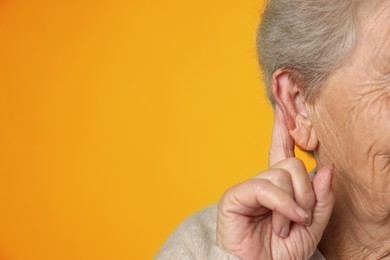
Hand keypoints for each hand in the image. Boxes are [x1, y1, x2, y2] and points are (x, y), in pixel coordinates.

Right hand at [216, 107, 334, 259]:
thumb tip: (327, 168)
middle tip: (300, 218)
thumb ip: (322, 198)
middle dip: (306, 193)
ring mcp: (248, 187)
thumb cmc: (280, 252)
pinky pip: (267, 188)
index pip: (282, 153)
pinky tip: (283, 224)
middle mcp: (263, 183)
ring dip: (293, 205)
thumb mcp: (312, 226)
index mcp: (279, 188)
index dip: (282, 131)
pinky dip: (282, 206)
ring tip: (285, 226)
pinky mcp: (236, 195)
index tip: (282, 111)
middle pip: (293, 165)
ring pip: (283, 174)